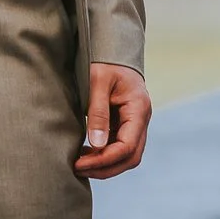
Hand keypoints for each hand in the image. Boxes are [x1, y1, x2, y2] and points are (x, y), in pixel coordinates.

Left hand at [74, 63, 151, 179]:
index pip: (127, 146)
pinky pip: (120, 147)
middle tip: (78, 168)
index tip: (80, 162)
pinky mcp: (126, 124)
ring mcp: (136, 123)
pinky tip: (86, 154)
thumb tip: (96, 145)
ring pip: (127, 156)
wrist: (114, 50)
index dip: (104, 159)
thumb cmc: (106, 62)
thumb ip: (98, 112)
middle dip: (105, 168)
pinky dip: (105, 156)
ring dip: (105, 165)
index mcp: (139, 109)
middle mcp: (142, 120)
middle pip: (130, 157)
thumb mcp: (98, 82)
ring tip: (79, 165)